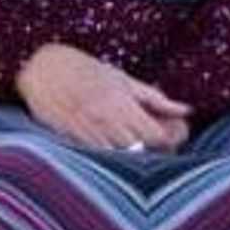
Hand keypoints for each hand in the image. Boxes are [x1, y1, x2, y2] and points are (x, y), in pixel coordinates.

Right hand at [15, 43, 190, 150]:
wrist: (42, 68)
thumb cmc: (85, 70)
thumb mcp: (122, 78)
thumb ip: (154, 97)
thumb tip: (186, 109)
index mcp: (124, 104)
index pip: (159, 137)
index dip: (172, 140)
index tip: (172, 134)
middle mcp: (109, 122)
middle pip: (144, 153)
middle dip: (156, 152)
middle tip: (156, 143)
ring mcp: (90, 136)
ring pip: (123, 161)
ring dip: (134, 158)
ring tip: (135, 147)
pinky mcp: (73, 144)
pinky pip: (100, 161)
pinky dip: (111, 160)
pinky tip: (113, 151)